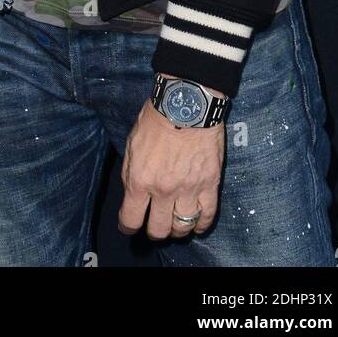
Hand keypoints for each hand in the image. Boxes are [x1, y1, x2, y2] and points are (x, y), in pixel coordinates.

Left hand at [118, 87, 224, 240]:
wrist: (187, 103)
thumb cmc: (155, 119)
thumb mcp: (131, 144)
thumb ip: (130, 173)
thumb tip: (132, 194)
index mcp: (140, 179)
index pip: (131, 218)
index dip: (128, 227)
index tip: (129, 227)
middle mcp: (163, 190)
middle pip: (159, 229)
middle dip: (154, 232)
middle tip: (154, 227)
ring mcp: (189, 189)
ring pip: (183, 227)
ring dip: (177, 231)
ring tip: (175, 225)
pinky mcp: (210, 184)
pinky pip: (207, 215)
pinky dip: (201, 225)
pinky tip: (197, 225)